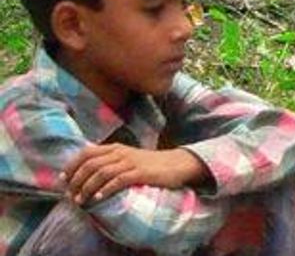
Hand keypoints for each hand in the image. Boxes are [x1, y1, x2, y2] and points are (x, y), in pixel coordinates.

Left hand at [62, 144, 207, 204]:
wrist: (177, 163)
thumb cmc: (150, 164)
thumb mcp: (127, 157)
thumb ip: (109, 160)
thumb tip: (87, 169)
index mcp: (115, 147)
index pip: (86, 153)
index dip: (72, 165)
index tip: (63, 179)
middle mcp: (120, 152)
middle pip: (90, 164)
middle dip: (76, 180)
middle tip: (70, 194)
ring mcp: (130, 162)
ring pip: (101, 172)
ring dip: (87, 187)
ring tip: (81, 200)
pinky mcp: (140, 173)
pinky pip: (118, 180)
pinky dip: (105, 190)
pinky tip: (97, 198)